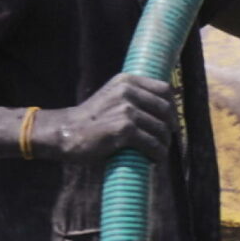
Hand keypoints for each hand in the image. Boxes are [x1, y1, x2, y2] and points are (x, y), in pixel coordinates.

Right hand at [42, 74, 176, 162]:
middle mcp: (128, 91)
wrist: (66, 132)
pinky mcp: (124, 129)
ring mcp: (126, 109)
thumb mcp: (113, 97)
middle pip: (166, 109)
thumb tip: (165, 110)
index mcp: (127, 80)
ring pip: (160, 128)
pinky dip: (157, 154)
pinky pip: (151, 143)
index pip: (164, 89)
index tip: (172, 121)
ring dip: (164, 144)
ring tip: (160, 152)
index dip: (173, 107)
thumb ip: (133, 97)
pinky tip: (155, 160)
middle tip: (168, 140)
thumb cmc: (92, 119)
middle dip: (171, 127)